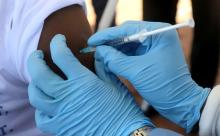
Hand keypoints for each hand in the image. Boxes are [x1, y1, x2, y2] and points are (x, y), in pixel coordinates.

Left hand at [27, 34, 153, 135]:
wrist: (124, 134)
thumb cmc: (122, 109)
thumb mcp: (114, 83)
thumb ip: (102, 65)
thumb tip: (96, 52)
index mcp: (82, 82)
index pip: (62, 56)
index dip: (57, 43)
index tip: (58, 39)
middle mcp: (67, 96)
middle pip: (39, 74)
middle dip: (34, 60)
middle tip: (37, 54)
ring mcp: (61, 113)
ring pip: (35, 95)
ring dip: (34, 83)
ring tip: (39, 78)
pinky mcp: (60, 128)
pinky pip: (41, 117)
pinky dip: (40, 108)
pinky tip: (47, 103)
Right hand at [88, 21, 209, 132]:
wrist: (180, 102)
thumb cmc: (164, 85)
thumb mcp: (137, 71)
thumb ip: (116, 60)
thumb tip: (100, 51)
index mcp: (159, 33)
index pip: (128, 29)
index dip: (107, 35)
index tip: (92, 40)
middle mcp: (157, 35)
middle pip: (127, 35)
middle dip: (110, 42)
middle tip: (92, 48)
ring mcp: (154, 45)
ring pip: (128, 44)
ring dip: (114, 50)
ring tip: (99, 55)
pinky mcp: (151, 55)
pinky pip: (131, 53)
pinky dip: (120, 57)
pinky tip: (109, 60)